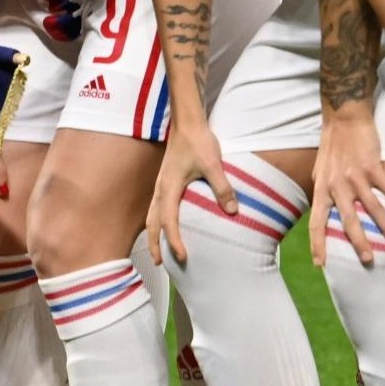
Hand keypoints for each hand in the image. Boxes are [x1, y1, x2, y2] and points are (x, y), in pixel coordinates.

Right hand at [146, 115, 231, 266]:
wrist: (187, 121)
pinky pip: (156, 206)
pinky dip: (157, 221)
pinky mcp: (164, 180)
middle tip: (160, 264)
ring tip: (158, 250)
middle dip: (154, 244)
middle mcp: (160, 189)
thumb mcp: (214, 164)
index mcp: (169, 188)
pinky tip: (166, 224)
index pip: (169, 222)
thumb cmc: (199, 141)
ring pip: (151, 215)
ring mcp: (160, 184)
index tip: (183, 257)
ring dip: (153, 234)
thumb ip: (222, 188)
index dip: (175, 242)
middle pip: (152, 223)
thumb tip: (233, 211)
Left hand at [309, 106, 384, 264]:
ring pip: (372, 208)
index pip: (316, 222)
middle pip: (347, 221)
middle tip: (369, 260)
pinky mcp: (372, 166)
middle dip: (359, 243)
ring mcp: (355, 177)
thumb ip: (323, 190)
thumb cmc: (332, 144)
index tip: (321, 265)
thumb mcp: (320, 170)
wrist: (344, 116)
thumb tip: (324, 209)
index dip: (318, 244)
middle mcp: (337, 186)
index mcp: (322, 189)